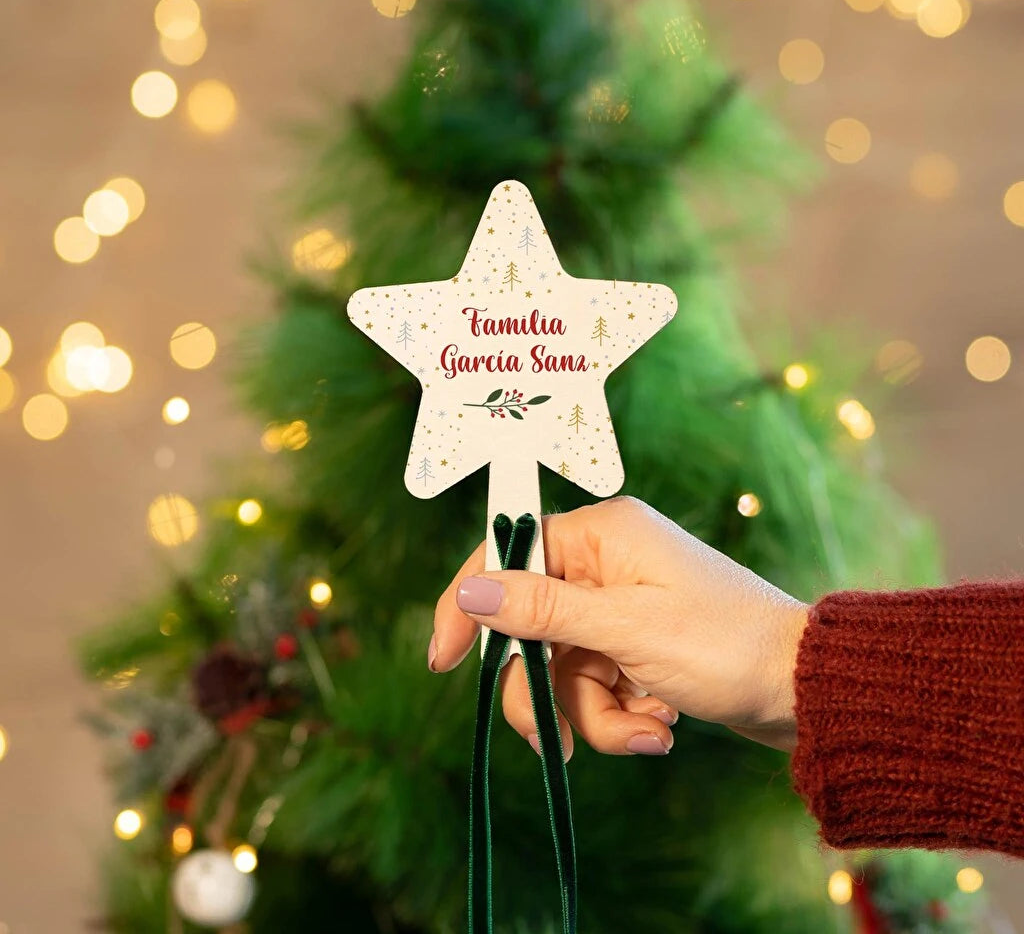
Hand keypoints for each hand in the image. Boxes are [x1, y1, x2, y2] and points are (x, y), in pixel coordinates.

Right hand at [430, 497, 808, 756]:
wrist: (803, 690)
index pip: (507, 557)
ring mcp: (619, 606)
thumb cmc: (725, 646)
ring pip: (562, 669)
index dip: (469, 607)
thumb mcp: (625, 630)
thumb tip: (471, 592)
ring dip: (597, 715)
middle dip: (546, 694)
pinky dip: (620, 716)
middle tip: (558, 743)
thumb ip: (541, 611)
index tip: (443, 661)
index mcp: (601, 535)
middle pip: (529, 629)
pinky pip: (596, 685)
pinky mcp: (634, 643)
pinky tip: (661, 727)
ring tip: (650, 732)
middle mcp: (604, 563)